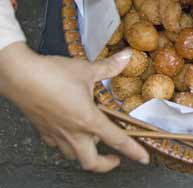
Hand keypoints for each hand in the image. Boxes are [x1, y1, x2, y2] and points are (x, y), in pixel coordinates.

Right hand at [0, 43, 148, 171]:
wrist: (18, 76)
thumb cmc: (50, 74)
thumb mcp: (86, 69)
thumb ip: (109, 67)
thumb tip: (126, 57)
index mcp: (88, 120)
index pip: (117, 140)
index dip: (134, 151)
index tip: (143, 158)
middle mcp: (73, 132)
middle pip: (91, 163)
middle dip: (106, 165)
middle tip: (115, 158)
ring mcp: (56, 134)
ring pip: (73, 156)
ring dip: (86, 153)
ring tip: (95, 142)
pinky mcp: (43, 130)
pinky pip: (58, 145)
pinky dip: (68, 144)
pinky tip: (71, 133)